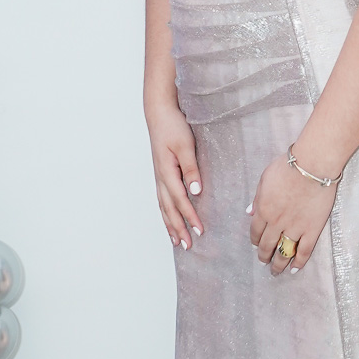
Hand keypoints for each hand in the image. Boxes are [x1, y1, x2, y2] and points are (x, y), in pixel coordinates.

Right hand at [146, 102, 202, 249]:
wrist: (159, 113)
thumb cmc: (173, 126)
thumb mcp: (186, 146)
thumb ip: (191, 169)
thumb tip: (196, 191)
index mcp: (167, 172)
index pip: (181, 200)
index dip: (190, 217)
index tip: (200, 231)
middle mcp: (160, 178)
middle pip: (169, 209)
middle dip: (178, 228)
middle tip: (188, 245)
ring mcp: (158, 176)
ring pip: (163, 207)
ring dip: (170, 224)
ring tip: (177, 241)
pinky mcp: (160, 173)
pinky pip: (162, 199)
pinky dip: (165, 213)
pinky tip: (169, 219)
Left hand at [248, 152, 337, 274]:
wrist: (312, 165)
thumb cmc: (288, 167)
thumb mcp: (265, 178)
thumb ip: (257, 197)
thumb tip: (249, 212)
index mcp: (263, 210)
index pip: (255, 231)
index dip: (255, 240)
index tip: (256, 245)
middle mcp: (276, 223)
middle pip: (267, 245)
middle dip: (264, 256)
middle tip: (263, 262)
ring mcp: (295, 228)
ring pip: (283, 252)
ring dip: (278, 264)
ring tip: (276, 271)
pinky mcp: (312, 229)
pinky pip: (304, 250)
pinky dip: (299, 262)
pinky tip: (295, 269)